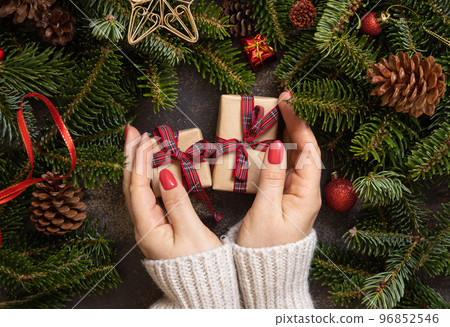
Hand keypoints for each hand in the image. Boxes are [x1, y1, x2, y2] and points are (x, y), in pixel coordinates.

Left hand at [123, 127, 221, 259]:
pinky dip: (149, 176)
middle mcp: (143, 225)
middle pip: (130, 184)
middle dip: (131, 156)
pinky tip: (153, 165)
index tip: (146, 138)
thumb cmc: (200, 264)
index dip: (140, 161)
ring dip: (139, 163)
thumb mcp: (191, 232)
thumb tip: (166, 173)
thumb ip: (177, 201)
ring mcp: (148, 225)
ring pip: (137, 188)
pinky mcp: (157, 225)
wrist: (203, 288)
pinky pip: (147, 195)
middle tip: (132, 131)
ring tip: (141, 142)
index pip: (138, 186)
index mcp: (147, 227)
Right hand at [237, 91, 321, 247]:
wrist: (268, 276)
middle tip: (281, 102)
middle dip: (295, 124)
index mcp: (307, 194)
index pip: (309, 150)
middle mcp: (307, 192)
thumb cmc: (265, 249)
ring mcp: (298, 195)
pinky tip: (269, 143)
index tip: (288, 102)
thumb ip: (272, 178)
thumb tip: (279, 147)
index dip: (299, 123)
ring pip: (296, 158)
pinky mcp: (288, 199)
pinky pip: (287, 169)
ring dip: (286, 136)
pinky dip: (279, 152)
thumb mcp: (265, 212)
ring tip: (273, 117)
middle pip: (305, 150)